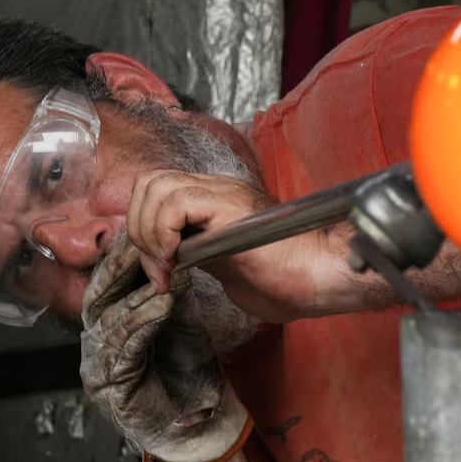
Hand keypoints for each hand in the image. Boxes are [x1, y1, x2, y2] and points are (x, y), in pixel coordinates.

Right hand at [80, 233, 250, 461]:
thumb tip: (174, 244)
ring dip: (137, 296)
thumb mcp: (180, 316)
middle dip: (121, 268)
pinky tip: (162, 307)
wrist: (202, 420)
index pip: (106, 279)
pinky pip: (123, 347)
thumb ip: (171, 284)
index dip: (123, 253)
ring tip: (163, 277)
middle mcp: (97, 341)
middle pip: (97, 294)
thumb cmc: (190, 370)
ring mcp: (97, 365)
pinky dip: (142, 323)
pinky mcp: (108, 386)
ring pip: (109, 319)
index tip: (147, 229)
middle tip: (147, 245)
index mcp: (109, 320)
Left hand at [127, 170, 331, 321]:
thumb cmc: (287, 279)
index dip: (144, 228)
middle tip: (158, 270)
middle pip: (150, 182)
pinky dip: (164, 233)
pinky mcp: (230, 205)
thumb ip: (199, 254)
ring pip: (156, 186)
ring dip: (149, 232)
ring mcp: (224, 192)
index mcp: (216, 200)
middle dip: (138, 228)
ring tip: (166, 268)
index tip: (159, 273)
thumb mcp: (228, 266)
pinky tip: (178, 261)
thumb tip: (170, 260)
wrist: (321, 276)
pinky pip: (175, 202)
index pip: (158, 191)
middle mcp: (217, 188)